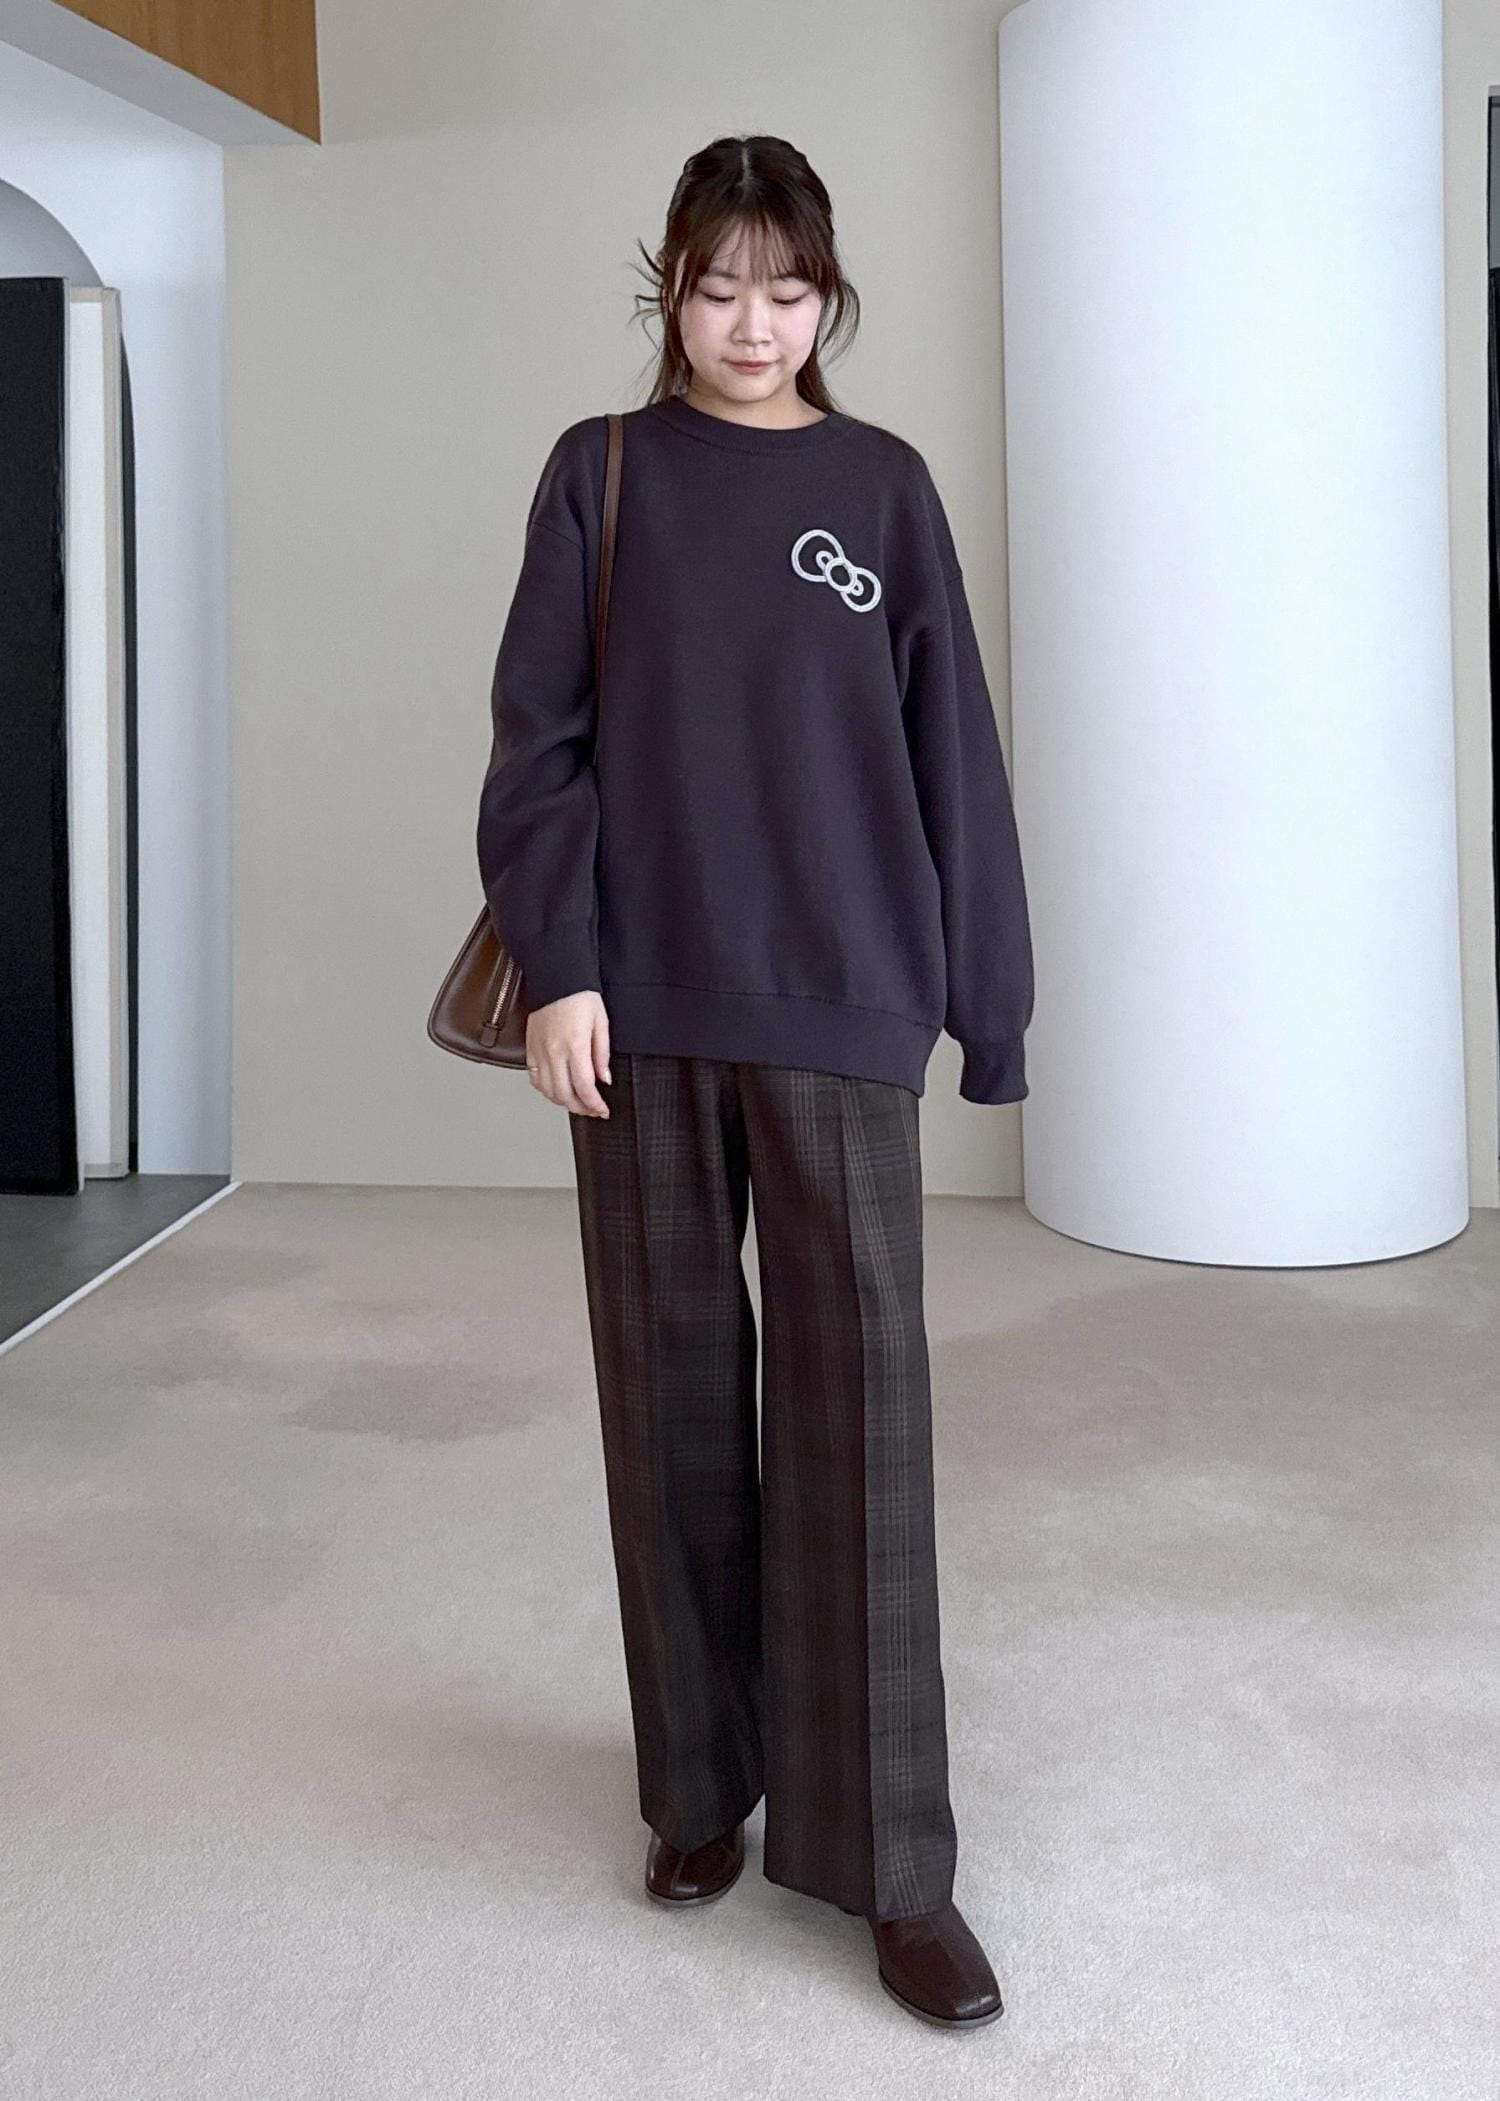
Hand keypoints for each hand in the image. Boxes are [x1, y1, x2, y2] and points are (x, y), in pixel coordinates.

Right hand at [525, 990, 610, 1116]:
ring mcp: (539, 1051)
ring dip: (563, 1102)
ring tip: (577, 1102)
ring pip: (548, 1090)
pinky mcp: (530, 1047)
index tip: (602, 1110)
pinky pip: (535, 1078)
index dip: (594, 1105)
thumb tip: (604, 1079)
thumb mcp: (601, 1023)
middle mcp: (554, 1051)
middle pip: (565, 1094)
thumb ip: (602, 1055)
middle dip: (581, 1108)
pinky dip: (546, 1090)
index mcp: (575, 1045)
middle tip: (592, 1110)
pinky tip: (557, 1090)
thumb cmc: (580, 995)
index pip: (584, 1087)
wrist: (557, 977)